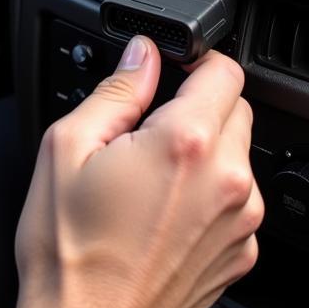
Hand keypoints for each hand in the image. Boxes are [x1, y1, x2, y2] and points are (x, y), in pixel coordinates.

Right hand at [13, 40, 262, 307]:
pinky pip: (236, 198)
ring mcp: (240, 222)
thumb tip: (142, 54)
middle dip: (197, 104)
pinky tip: (163, 210)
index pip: (225, 70)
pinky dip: (209, 191)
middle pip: (236, 108)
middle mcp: (227, 181)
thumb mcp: (68, 147)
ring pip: (238, 153)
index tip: (171, 69)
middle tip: (146, 129)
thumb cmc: (70, 252)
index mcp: (185, 144)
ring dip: (205, 149)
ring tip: (149, 176)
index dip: (194, 60)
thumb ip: (116, 89)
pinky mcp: (241, 253)